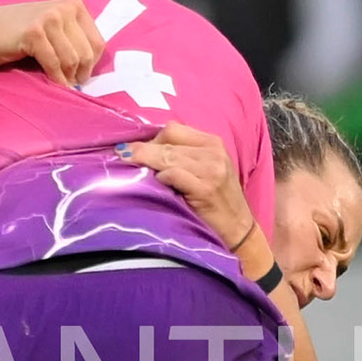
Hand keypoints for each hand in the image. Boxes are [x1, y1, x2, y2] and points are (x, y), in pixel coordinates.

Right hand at [0, 0, 105, 88]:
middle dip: (80, 74)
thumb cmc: (21, 35)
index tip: (80, 75)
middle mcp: (65, 8)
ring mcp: (49, 18)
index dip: (92, 65)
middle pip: (87, 53)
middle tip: (70, 84)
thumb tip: (92, 68)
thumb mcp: (55, 29)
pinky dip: (55, 78)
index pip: (98, 43)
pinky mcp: (34, 32)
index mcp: (75, 5)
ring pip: (72, 60)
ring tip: (60, 83)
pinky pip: (54, 64)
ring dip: (67, 78)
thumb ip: (74, 39)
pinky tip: (52, 83)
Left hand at [119, 122, 250, 248]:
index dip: (150, 139)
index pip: (173, 129)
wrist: (239, 231)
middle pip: (167, 138)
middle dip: (142, 149)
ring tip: (130, 170)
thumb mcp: (205, 172)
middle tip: (122, 158)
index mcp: (213, 143)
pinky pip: (173, 174)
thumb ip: (182, 158)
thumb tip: (141, 151)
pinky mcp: (205, 188)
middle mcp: (214, 151)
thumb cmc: (217, 203)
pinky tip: (156, 185)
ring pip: (167, 155)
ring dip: (145, 162)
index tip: (134, 152)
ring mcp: (211, 169)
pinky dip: (160, 177)